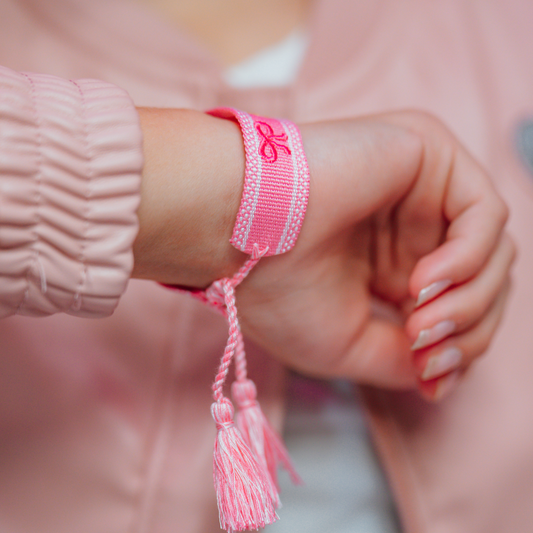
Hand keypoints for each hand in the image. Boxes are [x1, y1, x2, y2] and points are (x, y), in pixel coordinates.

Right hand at [236, 111, 513, 399]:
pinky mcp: (426, 151)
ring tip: (421, 324)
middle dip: (468, 333)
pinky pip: (485, 213)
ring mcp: (420, 188)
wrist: (234, 228)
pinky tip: (423, 282)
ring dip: (469, 304)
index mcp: (389, 264)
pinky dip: (469, 259)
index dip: (458, 350)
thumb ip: (403, 361)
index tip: (430, 381)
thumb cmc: (275, 287)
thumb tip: (444, 374)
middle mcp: (409, 226)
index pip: (456, 307)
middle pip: (483, 283)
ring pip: (493, 253)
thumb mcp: (347, 346)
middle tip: (426, 357)